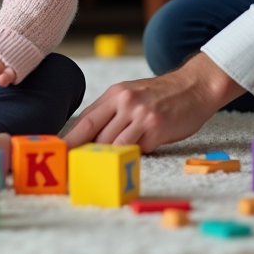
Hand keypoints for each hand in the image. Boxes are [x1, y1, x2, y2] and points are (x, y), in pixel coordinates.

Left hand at [62, 53, 243, 152]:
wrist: (194, 86)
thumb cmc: (160, 94)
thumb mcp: (130, 93)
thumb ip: (110, 112)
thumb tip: (86, 136)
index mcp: (115, 94)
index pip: (86, 120)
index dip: (71, 139)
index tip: (59, 152)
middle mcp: (126, 102)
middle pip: (99, 137)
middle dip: (91, 154)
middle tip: (83, 167)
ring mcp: (142, 115)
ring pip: (116, 146)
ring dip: (115, 155)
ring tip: (115, 158)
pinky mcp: (158, 128)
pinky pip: (140, 149)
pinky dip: (139, 152)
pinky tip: (148, 143)